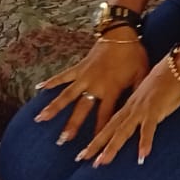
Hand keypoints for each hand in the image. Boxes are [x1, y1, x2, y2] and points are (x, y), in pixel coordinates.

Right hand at [34, 37, 150, 146]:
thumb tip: (141, 111)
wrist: (121, 33)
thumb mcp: (141, 74)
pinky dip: (51, 82)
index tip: (93, 146)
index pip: (104, 116)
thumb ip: (138, 93)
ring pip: (66, 95)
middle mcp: (95, 85)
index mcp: (112, 89)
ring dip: (54, 107)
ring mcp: (84, 76)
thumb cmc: (134, 55)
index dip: (99, 132)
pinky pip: (63, 76)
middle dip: (71, 125)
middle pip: (81, 109)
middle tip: (62, 141)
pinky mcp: (79, 67)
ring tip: (41, 119)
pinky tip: (38, 88)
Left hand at [76, 58, 179, 165]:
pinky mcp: (154, 109)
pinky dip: (145, 142)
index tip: (86, 151)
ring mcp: (141, 109)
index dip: (98, 138)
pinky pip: (148, 128)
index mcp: (129, 104)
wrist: (176, 66)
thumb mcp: (149, 95)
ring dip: (112, 147)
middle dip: (96, 145)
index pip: (110, 124)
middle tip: (82, 159)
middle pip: (110, 129)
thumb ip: (143, 107)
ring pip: (123, 131)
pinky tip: (142, 156)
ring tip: (102, 162)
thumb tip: (139, 119)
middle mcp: (131, 108)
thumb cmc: (166, 79)